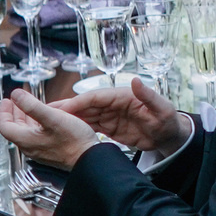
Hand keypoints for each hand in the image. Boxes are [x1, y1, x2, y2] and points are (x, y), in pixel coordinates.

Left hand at [0, 87, 102, 169]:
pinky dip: (36, 123)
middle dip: (14, 113)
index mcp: (26, 140)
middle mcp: (31, 147)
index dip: (3, 112)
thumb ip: (32, 105)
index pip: (5, 126)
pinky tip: (45, 118)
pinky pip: (37, 135)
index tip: (6, 100)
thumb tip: (16, 95)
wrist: (90, 159)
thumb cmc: (73, 142)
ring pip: (26, 131)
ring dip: (25, 117)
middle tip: (15, 102)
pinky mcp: (50, 150)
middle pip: (15, 129)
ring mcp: (41, 149)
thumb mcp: (52, 118)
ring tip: (29, 106)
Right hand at [53, 77, 190, 155]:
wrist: (170, 136)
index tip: (63, 108)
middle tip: (46, 114)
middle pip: (85, 105)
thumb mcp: (162, 108)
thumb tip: (136, 80)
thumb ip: (148, 95)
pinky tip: (63, 132)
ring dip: (68, 119)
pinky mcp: (109, 126)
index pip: (96, 97)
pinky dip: (76, 127)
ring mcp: (110, 115)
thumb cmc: (168, 120)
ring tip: (48, 123)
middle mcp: (113, 103)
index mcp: (123, 96)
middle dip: (66, 110)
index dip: (79, 102)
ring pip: (84, 115)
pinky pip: (89, 125)